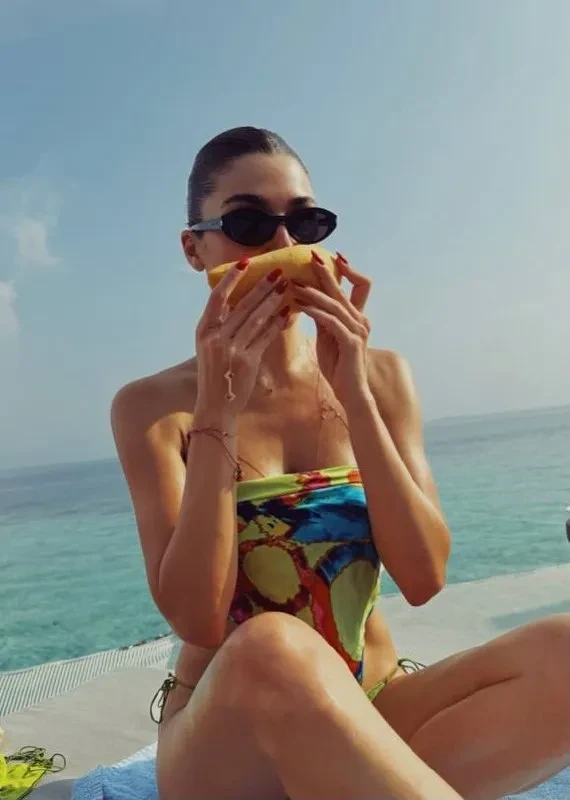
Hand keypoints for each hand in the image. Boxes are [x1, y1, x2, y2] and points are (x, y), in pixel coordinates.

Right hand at [195, 261, 289, 417]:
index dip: (232, 278)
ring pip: (256, 319)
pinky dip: (276, 324)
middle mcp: (216, 338)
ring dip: (273, 301)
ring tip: (287, 286)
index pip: (218, 297)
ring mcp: (231, 350)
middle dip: (262, 286)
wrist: (216, 406)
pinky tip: (288, 313)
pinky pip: (265, 337)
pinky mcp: (247, 362)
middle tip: (279, 270)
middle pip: (242, 305)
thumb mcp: (210, 347)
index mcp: (204, 330)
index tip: (246, 262)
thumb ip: (221, 325)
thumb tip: (238, 300)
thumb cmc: (215, 374)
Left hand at [291, 251, 370, 406]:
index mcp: (357, 316)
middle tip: (309, 256)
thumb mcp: (328, 337)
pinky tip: (300, 306)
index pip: (361, 285)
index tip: (334, 256)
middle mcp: (361, 319)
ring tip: (295, 283)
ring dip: (314, 292)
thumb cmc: (338, 366)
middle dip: (327, 271)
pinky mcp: (350, 342)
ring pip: (335, 303)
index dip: (350, 269)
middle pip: (345, 288)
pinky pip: (331, 321)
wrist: (350, 392)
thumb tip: (308, 299)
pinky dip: (315, 311)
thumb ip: (323, 317)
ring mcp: (358, 330)